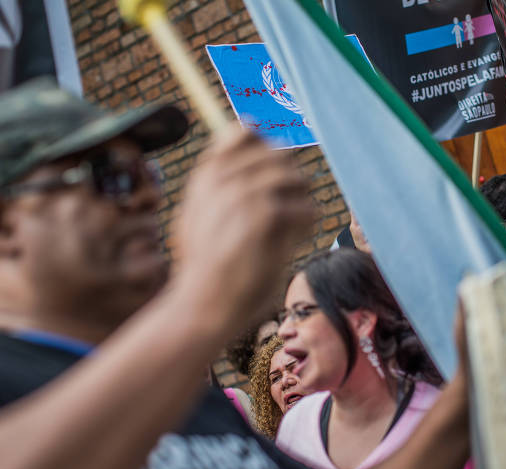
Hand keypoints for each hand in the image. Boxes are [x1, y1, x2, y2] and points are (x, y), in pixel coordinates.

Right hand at [172, 125, 314, 340]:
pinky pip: (305, 209)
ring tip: (289, 230)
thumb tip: (249, 126)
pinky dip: (305, 227)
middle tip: (286, 214)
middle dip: (292, 184)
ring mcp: (241, 194)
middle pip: (281, 156)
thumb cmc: (206, 265)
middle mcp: (223, 176)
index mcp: (206, 173)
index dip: (267, 152)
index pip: (245, 132)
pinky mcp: (264, 216)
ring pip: (297, 179)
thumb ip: (220, 177)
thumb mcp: (200, 215)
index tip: (271, 183)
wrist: (203, 305)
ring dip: (301, 205)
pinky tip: (291, 242)